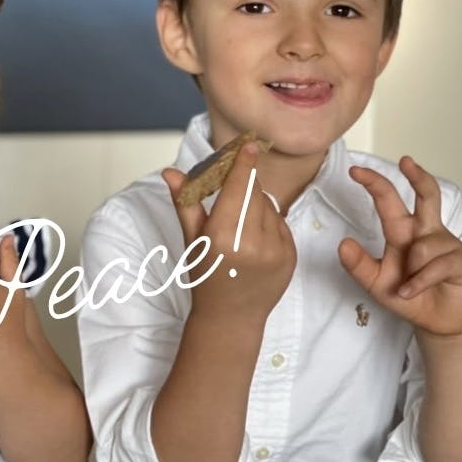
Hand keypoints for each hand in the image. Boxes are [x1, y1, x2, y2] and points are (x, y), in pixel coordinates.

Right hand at [162, 142, 295, 319]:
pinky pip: (282, 224)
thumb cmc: (206, 278)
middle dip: (246, 185)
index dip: (245, 163)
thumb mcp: (192, 240)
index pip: (239, 187)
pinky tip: (255, 241)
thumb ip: (185, 202)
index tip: (250, 144)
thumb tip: (170, 172)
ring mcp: (275, 251)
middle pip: (255, 192)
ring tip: (240, 228)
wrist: (231, 317)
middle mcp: (251, 243)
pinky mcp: (291, 257)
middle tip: (233, 188)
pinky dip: (269, 224)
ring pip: (270, 207)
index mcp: (222, 237)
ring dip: (257, 206)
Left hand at [338, 156, 461, 337]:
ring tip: (408, 286)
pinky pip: (435, 266)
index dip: (375, 185)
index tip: (356, 171)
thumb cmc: (407, 296)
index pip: (390, 202)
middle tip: (405, 161)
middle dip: (418, 177)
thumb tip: (343, 244)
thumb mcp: (375, 283)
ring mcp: (447, 245)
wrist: (437, 322)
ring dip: (410, 269)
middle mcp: (427, 232)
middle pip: (427, 196)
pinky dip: (419, 282)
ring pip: (422, 246)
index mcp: (404, 232)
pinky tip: (411, 292)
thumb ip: (358, 266)